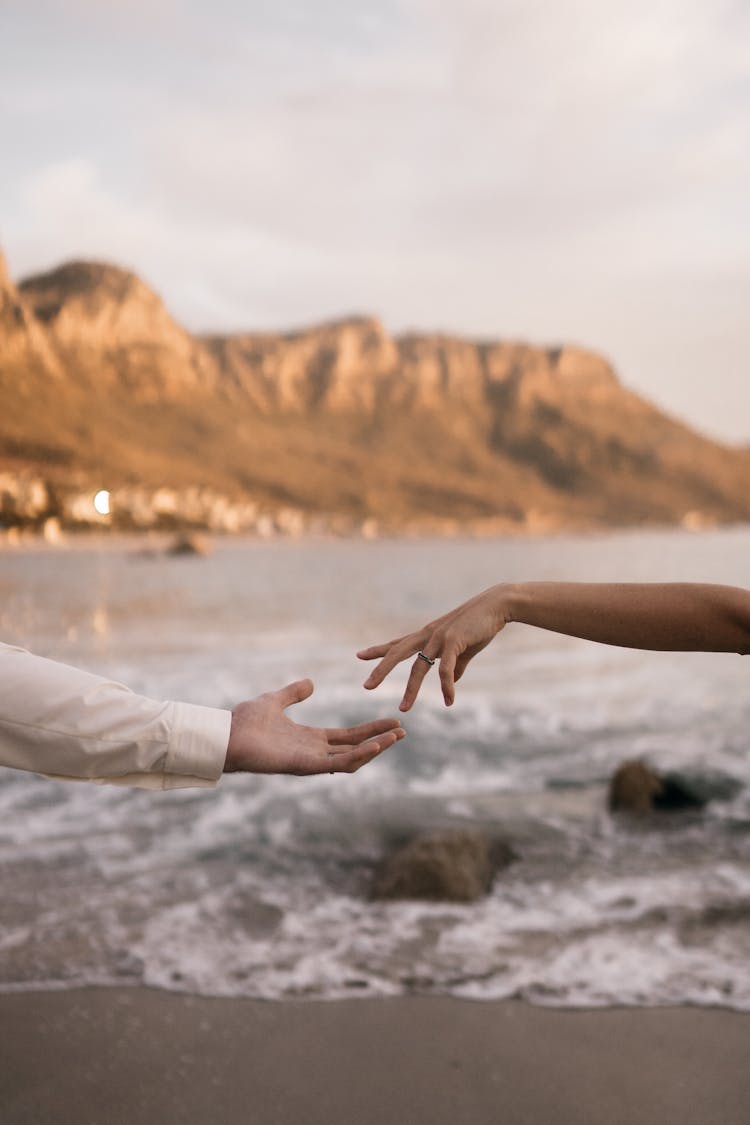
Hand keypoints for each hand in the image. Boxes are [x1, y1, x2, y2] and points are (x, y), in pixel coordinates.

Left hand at [223, 679, 404, 774]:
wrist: (227, 734)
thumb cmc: (245, 721)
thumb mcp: (275, 701)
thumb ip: (293, 693)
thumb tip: (310, 683)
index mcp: (309, 739)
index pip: (347, 737)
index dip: (369, 730)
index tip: (391, 722)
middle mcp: (313, 752)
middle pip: (355, 747)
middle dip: (380, 740)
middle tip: (403, 731)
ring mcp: (310, 760)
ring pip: (351, 758)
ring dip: (375, 748)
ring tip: (396, 736)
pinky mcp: (305, 765)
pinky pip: (337, 763)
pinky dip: (359, 755)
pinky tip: (376, 745)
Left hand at [358, 585, 507, 710]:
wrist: (497, 606)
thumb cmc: (480, 626)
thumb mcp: (464, 649)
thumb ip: (456, 665)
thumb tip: (452, 681)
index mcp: (427, 636)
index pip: (397, 644)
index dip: (379, 650)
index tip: (359, 655)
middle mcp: (428, 635)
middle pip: (397, 652)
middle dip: (381, 669)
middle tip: (366, 686)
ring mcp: (440, 637)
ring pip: (419, 666)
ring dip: (411, 689)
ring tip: (404, 708)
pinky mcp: (454, 642)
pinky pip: (446, 669)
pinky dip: (446, 686)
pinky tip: (449, 700)